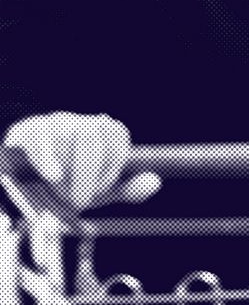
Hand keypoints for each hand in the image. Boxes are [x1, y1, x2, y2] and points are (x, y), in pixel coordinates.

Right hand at [3, 112, 161, 212]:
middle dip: (89, 173)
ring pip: (72, 135)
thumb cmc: (62, 184)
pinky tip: (52, 176)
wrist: (19, 181)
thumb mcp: (95, 191)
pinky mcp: (29, 131)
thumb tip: (155, 182)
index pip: (117, 138)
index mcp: (100, 133)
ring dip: (68, 170)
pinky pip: (43, 138)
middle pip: (96, 134)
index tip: (99, 191)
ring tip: (59, 191)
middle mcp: (79, 123)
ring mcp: (54, 123)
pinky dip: (49, 158)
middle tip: (78, 199)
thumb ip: (125, 189)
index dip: (111, 168)